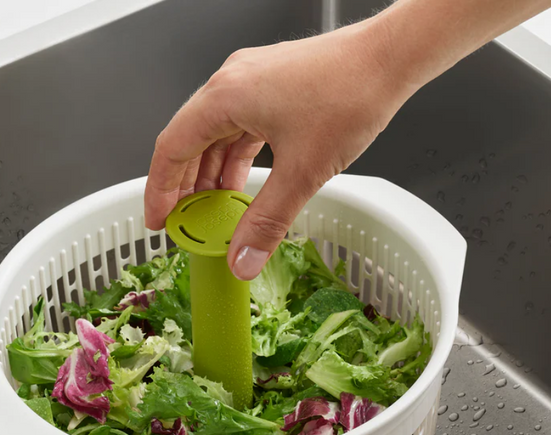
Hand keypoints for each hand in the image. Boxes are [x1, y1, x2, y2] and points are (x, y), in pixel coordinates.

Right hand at [143, 17, 413, 279]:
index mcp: (225, 98)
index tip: (159, 221)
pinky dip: (234, 161)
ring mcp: (251, 84)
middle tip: (186, 223)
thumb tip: (241, 260)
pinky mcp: (271, 89)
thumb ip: (267, 222)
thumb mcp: (302, 172)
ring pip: (215, 137)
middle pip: (189, 143)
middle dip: (185, 188)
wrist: (391, 58)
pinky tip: (241, 186)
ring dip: (211, 176)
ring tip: (213, 212)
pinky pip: (238, 130)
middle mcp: (231, 85)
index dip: (160, 191)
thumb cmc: (350, 94)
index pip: (171, 149)